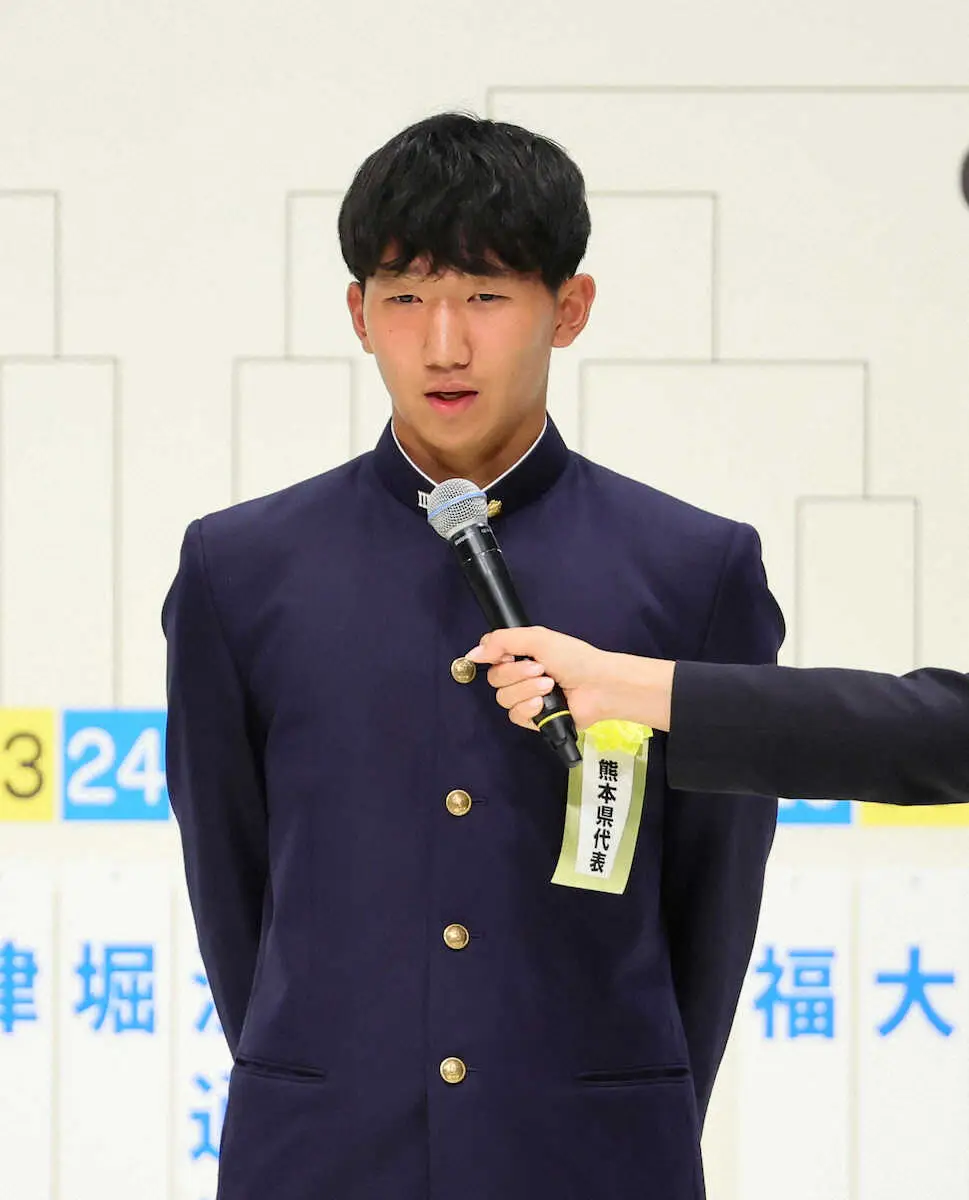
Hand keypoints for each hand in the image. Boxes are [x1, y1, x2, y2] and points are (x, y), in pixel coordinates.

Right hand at [464, 626, 674, 733]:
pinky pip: (515, 716)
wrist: (598, 686)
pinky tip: (545, 703)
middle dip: (517, 675)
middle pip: (494, 679)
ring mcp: (527, 698)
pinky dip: (529, 708)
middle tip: (541, 670)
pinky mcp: (534, 718)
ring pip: (503, 699)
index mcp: (521, 654)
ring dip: (526, 690)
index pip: (489, 656)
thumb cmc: (575, 659)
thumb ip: (502, 641)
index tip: (510, 655)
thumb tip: (473, 653)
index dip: (495, 657)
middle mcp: (520, 676)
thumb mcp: (537, 639)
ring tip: (549, 685)